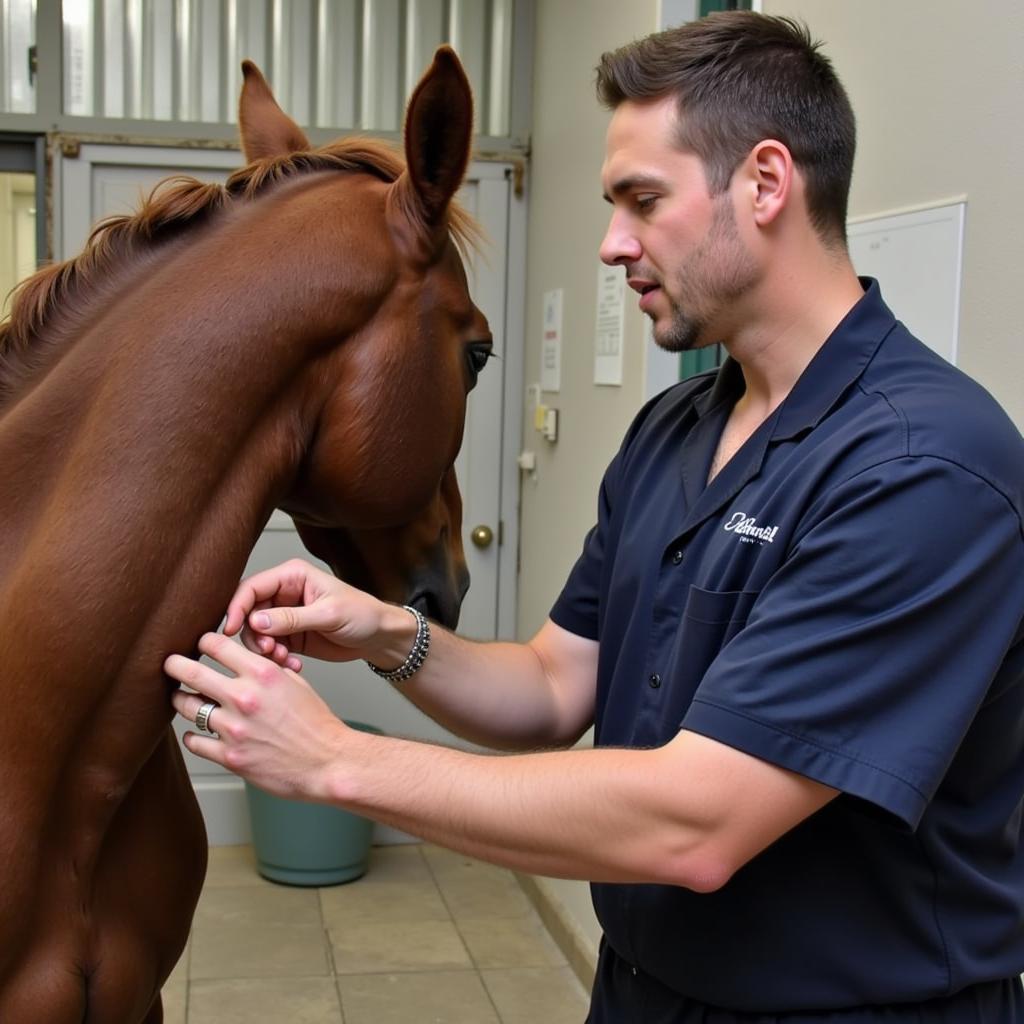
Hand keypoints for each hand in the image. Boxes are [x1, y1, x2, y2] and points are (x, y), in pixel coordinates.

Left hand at [164, 631, 348, 799]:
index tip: (200, 646)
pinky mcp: (229, 756)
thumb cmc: (316, 723)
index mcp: (262, 673)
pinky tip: (200, 733)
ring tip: (184, 700)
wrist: (327, 761)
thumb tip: (242, 660)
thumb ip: (265, 668)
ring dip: (182, 701)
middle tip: (170, 665)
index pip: (215, 644)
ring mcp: (233, 728)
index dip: (203, 642)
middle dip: (174, 665)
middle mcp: (244, 697)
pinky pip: (194, 742)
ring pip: (185, 707)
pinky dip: (194, 736)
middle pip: (188, 672)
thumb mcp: (295, 682)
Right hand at [224, 558, 406, 669]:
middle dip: (253, 635)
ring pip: (255, 634)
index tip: (231, 630)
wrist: (379, 637)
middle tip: (269, 651)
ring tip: (284, 659)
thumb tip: (256, 621)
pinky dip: (275, 660)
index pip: (251, 587)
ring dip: (265, 650)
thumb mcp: (329, 614)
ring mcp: (284, 617)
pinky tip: (293, 666)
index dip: (237, 607)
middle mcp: (284, 594)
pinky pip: (269, 649)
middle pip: (248, 612)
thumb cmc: (363, 614)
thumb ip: (292, 618)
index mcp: (292, 576)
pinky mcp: (289, 637)